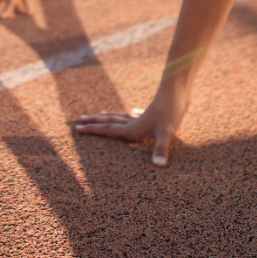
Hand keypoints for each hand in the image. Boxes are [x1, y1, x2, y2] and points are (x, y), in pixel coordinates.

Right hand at [73, 83, 189, 166]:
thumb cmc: (172, 112)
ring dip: (109, 117)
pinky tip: (134, 111)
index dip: (93, 130)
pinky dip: (132, 114)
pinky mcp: (153, 113)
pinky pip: (136, 114)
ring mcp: (143, 116)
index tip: (77, 128)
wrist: (178, 92)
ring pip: (121, 117)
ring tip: (101, 114)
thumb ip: (161, 149)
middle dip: (95, 123)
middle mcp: (134, 122)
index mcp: (133, 129)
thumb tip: (158, 165)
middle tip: (80, 121)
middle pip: (110, 122)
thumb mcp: (166, 133)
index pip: (108, 130)